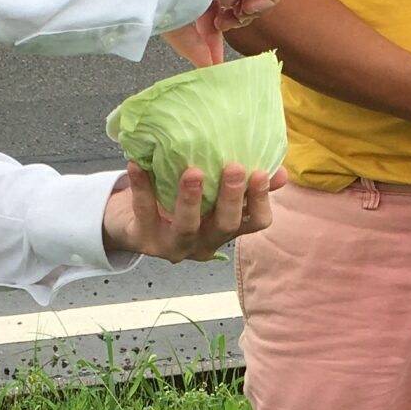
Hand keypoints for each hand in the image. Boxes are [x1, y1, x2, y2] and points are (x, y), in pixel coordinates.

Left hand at [100, 161, 284, 261]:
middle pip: (224, 226)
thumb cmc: (178, 201)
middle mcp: (203, 243)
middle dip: (231, 197)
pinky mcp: (143, 239)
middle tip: (235, 167)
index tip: (262, 173)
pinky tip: (137, 164)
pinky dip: (142, 187)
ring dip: (190, 199)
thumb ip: (242, 184)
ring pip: (186, 227)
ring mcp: (172, 245)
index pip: (254, 223)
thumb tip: (280, 170)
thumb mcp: (212, 195)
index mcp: (224, 230)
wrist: (130, 223)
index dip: (260, 201)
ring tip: (192, 171)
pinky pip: (144, 211)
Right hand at [162, 0, 285, 67]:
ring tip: (231, 16)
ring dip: (246, 10)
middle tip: (218, 25)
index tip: (209, 41)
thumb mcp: (178, 24)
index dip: (215, 23)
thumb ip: (195, 46)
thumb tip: (208, 67)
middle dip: (231, 16)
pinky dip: (264, 3)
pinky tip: (242, 9)